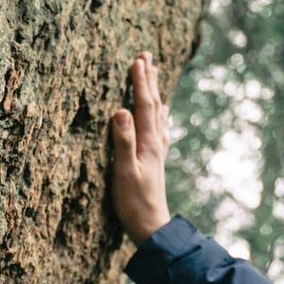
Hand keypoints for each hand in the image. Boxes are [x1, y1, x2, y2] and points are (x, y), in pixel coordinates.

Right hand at [110, 51, 172, 244]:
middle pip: (154, 105)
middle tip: (147, 56)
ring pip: (157, 115)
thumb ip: (122, 141)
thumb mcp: (123, 172)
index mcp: (147, 143)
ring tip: (154, 76)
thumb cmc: (134, 202)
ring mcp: (156, 152)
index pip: (144, 106)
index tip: (138, 59)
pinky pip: (158, 130)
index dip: (141, 82)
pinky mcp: (154, 161)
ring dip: (154, 93)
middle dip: (149, 80)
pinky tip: (161, 115)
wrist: (151, 226)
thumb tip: (121, 110)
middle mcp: (155, 144)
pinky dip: (159, 116)